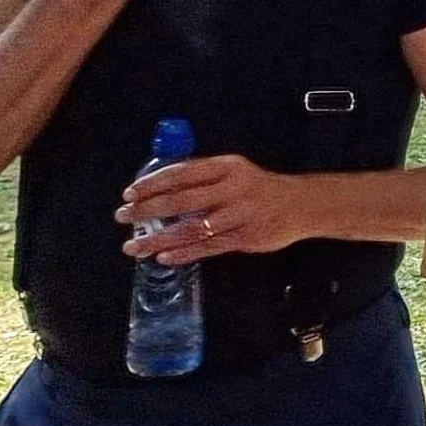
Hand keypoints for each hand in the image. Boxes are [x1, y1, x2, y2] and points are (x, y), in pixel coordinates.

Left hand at [118, 154, 310, 262]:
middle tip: (124, 217)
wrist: (301, 205)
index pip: (182, 173)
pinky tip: (165, 257)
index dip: (153, 184)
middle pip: (183, 201)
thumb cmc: (259, 188)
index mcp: (227, 168)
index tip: (130, 194)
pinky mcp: (245, 238)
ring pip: (192, 229)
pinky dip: (184, 253)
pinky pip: (208, 247)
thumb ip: (203, 178)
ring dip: (159, 239)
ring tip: (135, 247)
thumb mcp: (234, 171)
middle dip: (148, 210)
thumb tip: (160, 189)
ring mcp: (240, 215)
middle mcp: (233, 189)